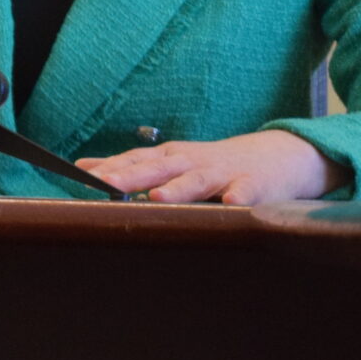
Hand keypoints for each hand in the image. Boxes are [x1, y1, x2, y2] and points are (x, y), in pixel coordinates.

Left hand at [75, 130, 345, 204]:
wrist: (280, 156)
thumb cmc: (218, 164)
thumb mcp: (174, 161)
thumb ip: (134, 165)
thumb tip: (86, 166)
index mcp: (172, 158)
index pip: (135, 160)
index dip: (109, 168)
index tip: (79, 176)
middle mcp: (193, 162)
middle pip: (158, 167)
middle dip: (132, 175)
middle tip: (106, 184)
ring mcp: (224, 172)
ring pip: (198, 180)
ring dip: (179, 189)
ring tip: (158, 198)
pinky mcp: (256, 185)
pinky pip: (247, 192)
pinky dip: (239, 197)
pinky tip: (231, 203)